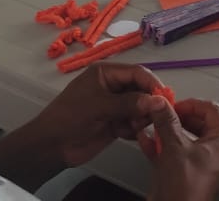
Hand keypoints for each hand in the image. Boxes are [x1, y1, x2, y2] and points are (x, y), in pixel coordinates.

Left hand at [35, 62, 166, 167]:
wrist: (52, 146)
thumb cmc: (70, 117)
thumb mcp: (99, 106)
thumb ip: (130, 103)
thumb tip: (158, 101)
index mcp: (106, 73)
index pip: (137, 72)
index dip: (152, 84)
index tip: (165, 99)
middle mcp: (113, 86)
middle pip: (142, 90)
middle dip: (149, 103)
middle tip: (152, 117)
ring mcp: (115, 106)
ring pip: (140, 107)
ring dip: (142, 117)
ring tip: (134, 128)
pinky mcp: (116, 123)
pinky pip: (134, 122)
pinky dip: (135, 129)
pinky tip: (127, 135)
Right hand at [140, 98, 218, 200]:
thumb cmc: (184, 184)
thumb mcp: (174, 147)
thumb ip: (166, 122)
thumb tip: (160, 102)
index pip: (210, 110)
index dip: (191, 104)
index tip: (173, 104)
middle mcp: (211, 152)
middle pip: (195, 123)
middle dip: (175, 117)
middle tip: (160, 113)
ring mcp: (196, 164)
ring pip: (181, 139)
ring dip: (164, 130)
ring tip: (148, 122)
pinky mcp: (181, 174)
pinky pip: (172, 153)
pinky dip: (159, 145)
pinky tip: (144, 139)